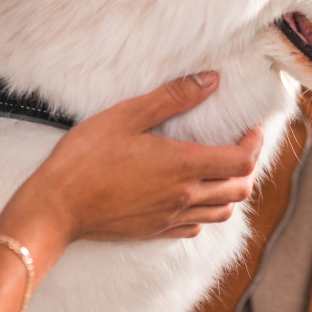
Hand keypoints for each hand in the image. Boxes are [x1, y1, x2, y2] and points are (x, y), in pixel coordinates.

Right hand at [0, 71, 261, 245]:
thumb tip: (211, 81)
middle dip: (248, 166)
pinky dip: (205, 212)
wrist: (56, 207)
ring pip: (222, 212)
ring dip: (230, 190)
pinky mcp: (155, 231)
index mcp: (182, 166)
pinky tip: (190, 195)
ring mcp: (170, 218)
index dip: (254, 144)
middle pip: (239, 189)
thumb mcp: (127, 115)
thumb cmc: (86, 157)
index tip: (251, 128)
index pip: (241, 161)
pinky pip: (195, 227)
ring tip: (219, 169)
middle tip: (239, 145)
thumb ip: (173, 98)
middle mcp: (184, 196)